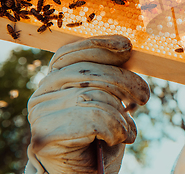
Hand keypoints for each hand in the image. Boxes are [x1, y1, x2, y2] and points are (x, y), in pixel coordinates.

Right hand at [25, 35, 149, 173]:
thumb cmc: (100, 139)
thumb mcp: (106, 99)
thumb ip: (105, 76)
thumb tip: (124, 47)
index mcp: (52, 82)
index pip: (70, 53)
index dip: (99, 44)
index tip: (127, 46)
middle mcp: (41, 94)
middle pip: (89, 72)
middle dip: (124, 81)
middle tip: (143, 97)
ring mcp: (41, 115)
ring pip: (95, 96)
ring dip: (120, 115)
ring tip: (126, 130)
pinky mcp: (47, 136)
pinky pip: (96, 119)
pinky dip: (116, 129)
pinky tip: (117, 139)